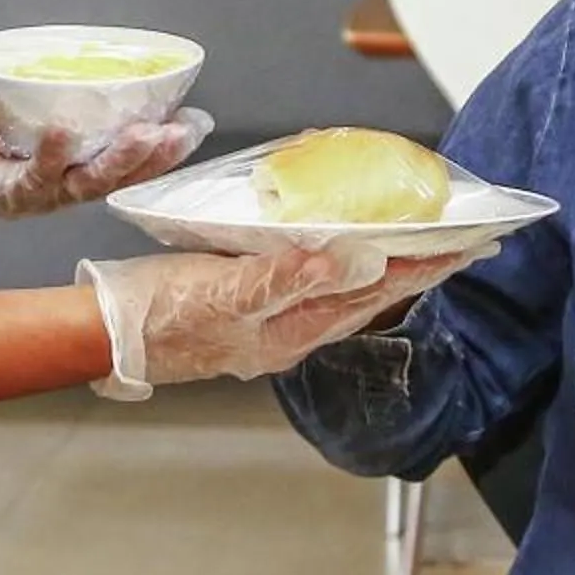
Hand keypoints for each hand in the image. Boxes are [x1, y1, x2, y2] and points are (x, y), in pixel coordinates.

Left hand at [0, 95, 213, 220]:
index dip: (160, 147)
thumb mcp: (20, 99)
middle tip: (181, 133)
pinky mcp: (3, 196)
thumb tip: (90, 49)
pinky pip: (35, 178)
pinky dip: (54, 152)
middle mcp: (58, 187)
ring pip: (87, 184)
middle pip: (117, 178)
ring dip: (119, 160)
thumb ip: (53, 85)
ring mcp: (33, 196)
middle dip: (153, 157)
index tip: (192, 123)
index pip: (124, 160)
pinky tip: (68, 130)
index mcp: (69, 167)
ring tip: (144, 134)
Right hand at [77, 243, 492, 400]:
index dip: (426, 267)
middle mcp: (290, 333)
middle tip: (466, 242)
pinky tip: (339, 253)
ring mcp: (269, 324)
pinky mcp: (246, 309)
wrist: (102, 333)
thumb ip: (289, 277)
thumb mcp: (224, 291)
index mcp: (293, 330)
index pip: (377, 293)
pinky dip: (338, 266)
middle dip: (419, 267)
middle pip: (370, 296)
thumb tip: (356, 262)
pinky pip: (310, 285)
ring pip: (344, 293)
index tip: (472, 245)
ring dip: (385, 268)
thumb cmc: (159, 311)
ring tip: (420, 245)